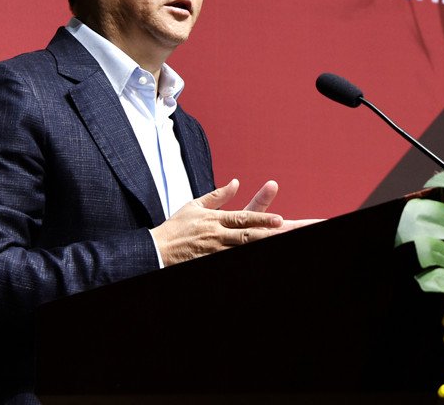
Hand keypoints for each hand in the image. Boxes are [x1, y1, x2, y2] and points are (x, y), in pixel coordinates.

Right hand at [150, 179, 316, 265]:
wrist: (156, 250)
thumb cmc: (176, 227)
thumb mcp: (195, 205)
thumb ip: (218, 195)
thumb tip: (236, 182)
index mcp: (215, 219)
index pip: (243, 218)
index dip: (262, 218)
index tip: (279, 219)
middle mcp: (217, 236)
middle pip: (248, 235)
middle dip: (268, 233)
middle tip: (287, 229)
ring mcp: (214, 251)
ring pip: (242, 249)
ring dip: (260, 245)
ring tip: (279, 239)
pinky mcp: (209, 262)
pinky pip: (230, 260)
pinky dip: (243, 257)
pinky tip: (256, 254)